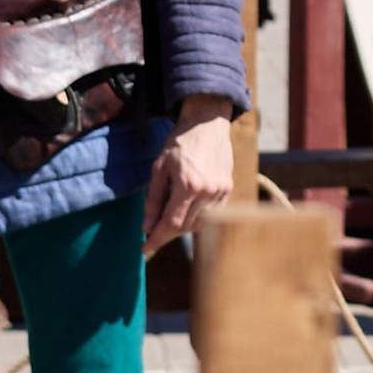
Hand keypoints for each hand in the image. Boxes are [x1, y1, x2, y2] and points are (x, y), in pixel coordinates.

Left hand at [144, 98, 233, 250]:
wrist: (207, 122)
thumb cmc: (179, 142)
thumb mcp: (159, 168)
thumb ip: (153, 200)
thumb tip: (147, 227)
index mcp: (188, 185)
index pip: (172, 224)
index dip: (156, 240)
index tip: (144, 251)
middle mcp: (208, 192)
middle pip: (185, 227)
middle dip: (166, 233)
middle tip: (152, 232)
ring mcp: (221, 191)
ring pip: (200, 223)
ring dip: (182, 225)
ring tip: (170, 215)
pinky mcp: (228, 188)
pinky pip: (212, 214)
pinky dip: (198, 217)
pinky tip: (187, 208)